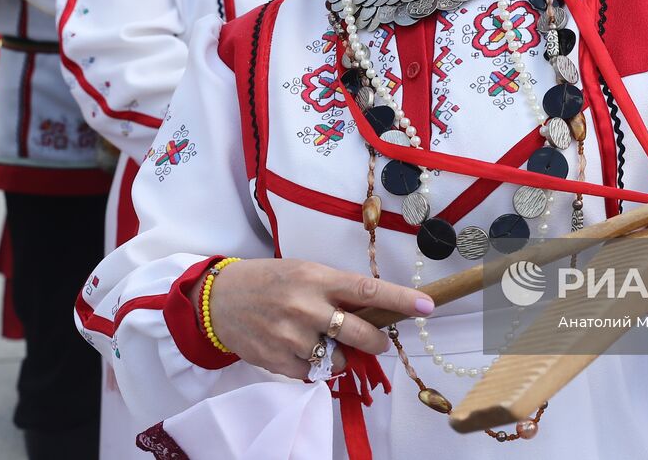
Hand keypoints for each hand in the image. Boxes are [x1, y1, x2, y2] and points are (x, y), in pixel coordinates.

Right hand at [202, 259, 433, 378]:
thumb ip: (337, 290)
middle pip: (360, 333)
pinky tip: (301, 349)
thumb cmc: (270, 281)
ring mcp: (291, 336)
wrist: (220, 300)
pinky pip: (315, 374)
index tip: (427, 306)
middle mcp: (306, 307)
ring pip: (339, 359)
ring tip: (319, 339)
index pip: (368, 290)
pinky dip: (316, 366)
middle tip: (378, 340)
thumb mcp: (305, 272)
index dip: (401, 299)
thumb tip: (375, 311)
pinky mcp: (278, 361)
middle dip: (376, 341)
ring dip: (340, 355)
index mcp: (317, 278)